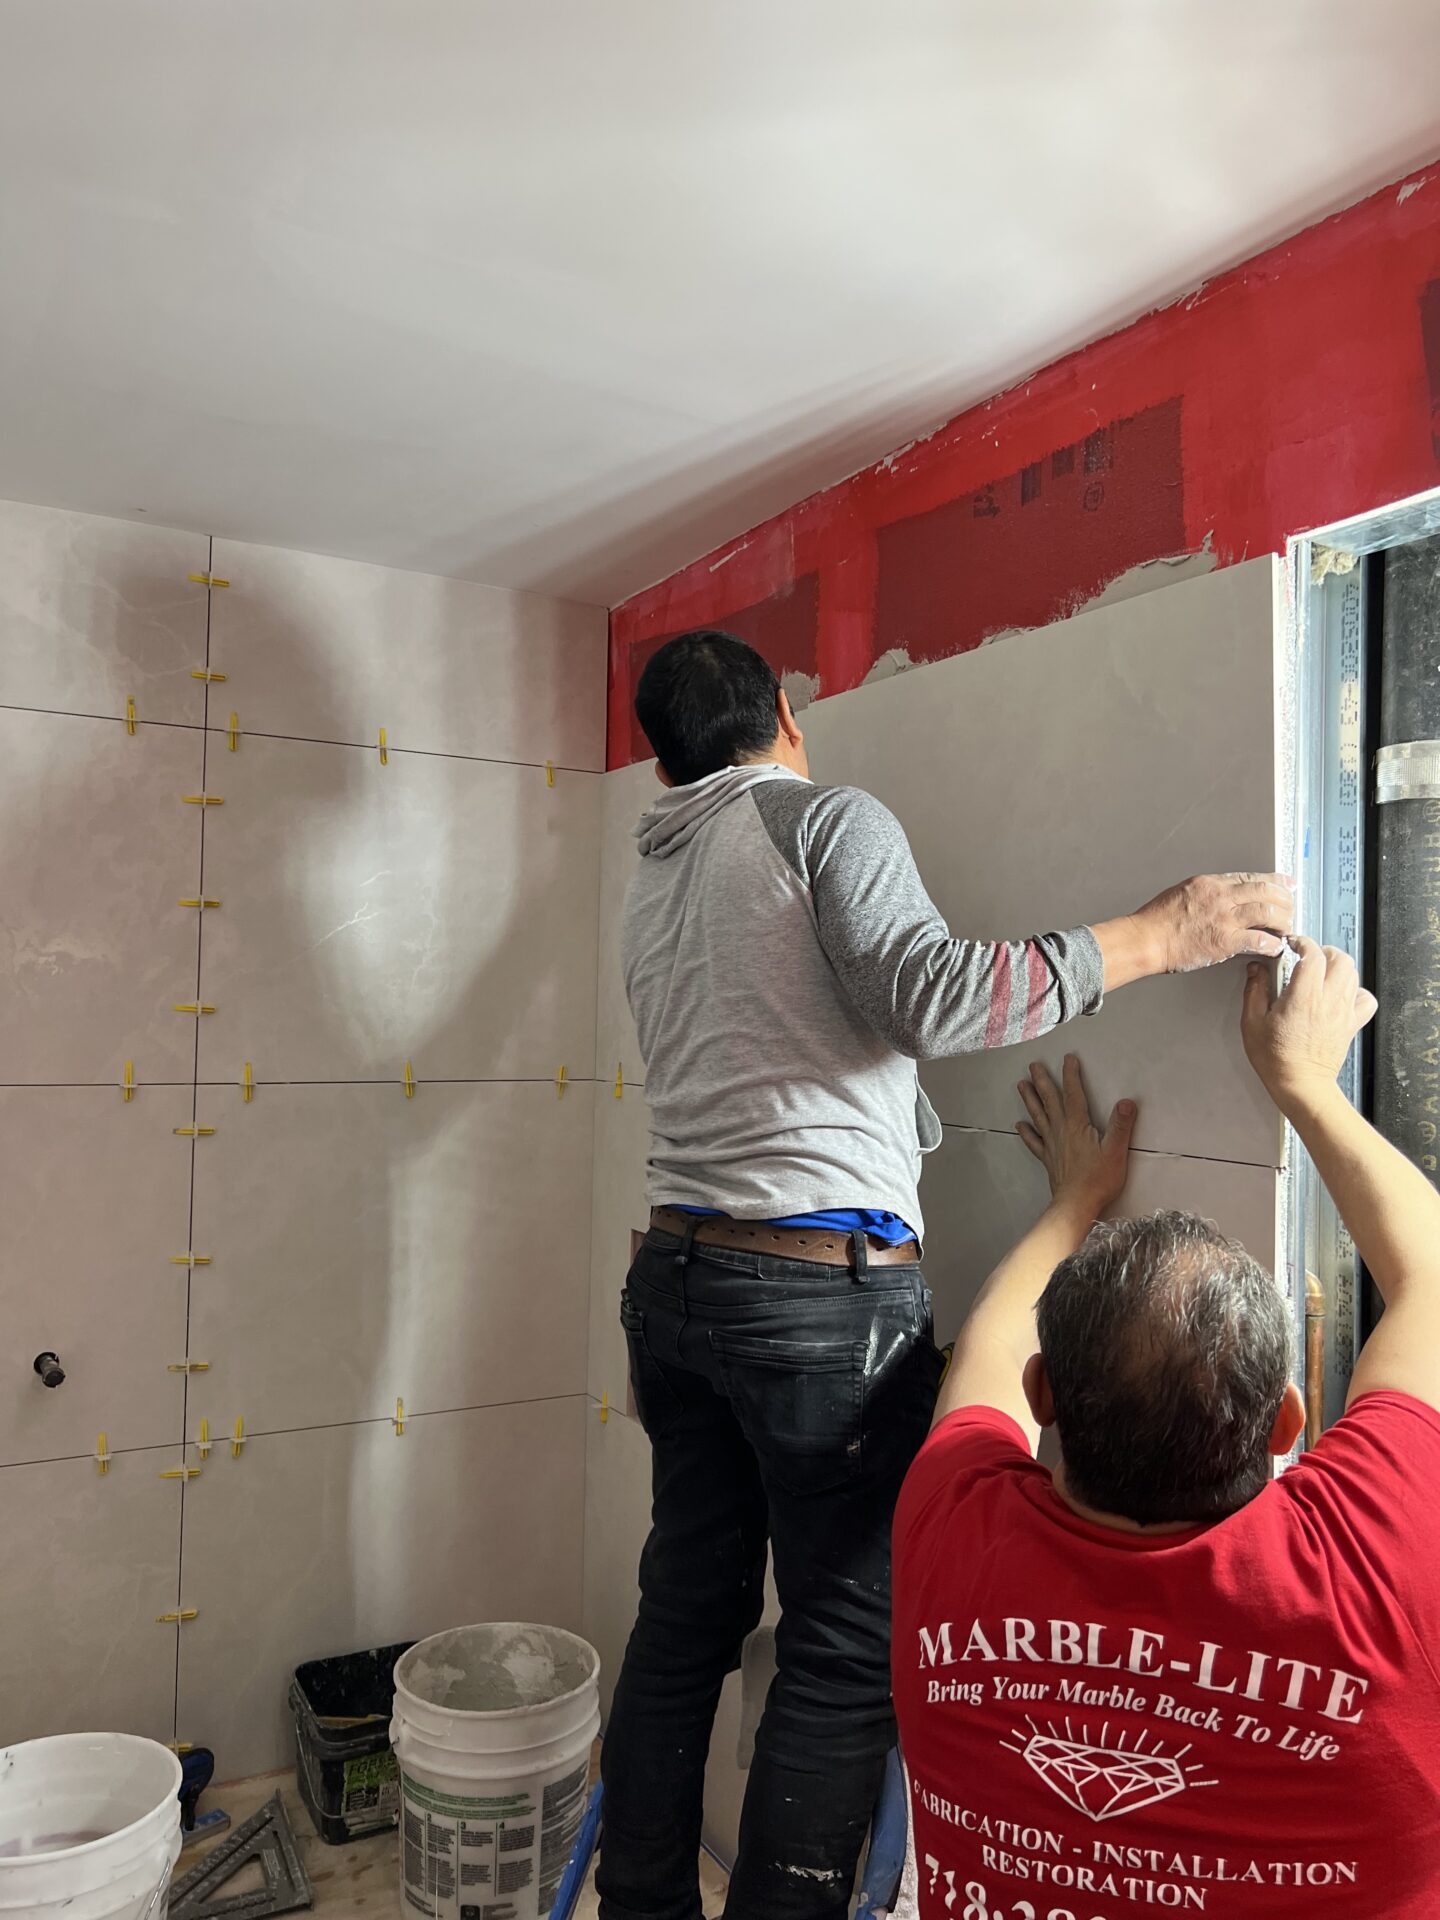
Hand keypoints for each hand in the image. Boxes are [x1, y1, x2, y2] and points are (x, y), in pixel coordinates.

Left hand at [1016, 1055, 1136, 1215]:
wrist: (1076, 1203)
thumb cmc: (1098, 1179)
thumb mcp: (1116, 1150)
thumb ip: (1121, 1125)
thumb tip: (1127, 1102)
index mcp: (1077, 1125)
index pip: (1073, 1094)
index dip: (1071, 1075)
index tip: (1068, 1058)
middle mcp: (1060, 1130)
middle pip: (1050, 1100)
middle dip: (1042, 1081)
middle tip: (1033, 1065)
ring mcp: (1051, 1144)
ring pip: (1038, 1116)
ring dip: (1030, 1099)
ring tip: (1021, 1085)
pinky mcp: (1048, 1159)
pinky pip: (1034, 1142)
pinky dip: (1026, 1132)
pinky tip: (1019, 1125)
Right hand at [1133, 872, 1295, 973]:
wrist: (1145, 939)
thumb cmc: (1156, 921)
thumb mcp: (1181, 892)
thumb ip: (1206, 893)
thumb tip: (1223, 897)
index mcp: (1211, 884)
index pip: (1252, 877)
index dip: (1275, 881)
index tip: (1287, 883)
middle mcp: (1221, 897)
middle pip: (1266, 891)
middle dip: (1285, 900)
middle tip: (1292, 908)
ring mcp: (1225, 919)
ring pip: (1268, 912)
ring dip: (1283, 921)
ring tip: (1286, 928)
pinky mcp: (1225, 941)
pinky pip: (1259, 939)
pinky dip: (1272, 943)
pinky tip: (1275, 947)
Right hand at [1242, 937, 1376, 1107]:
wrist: (1301, 1084)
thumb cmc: (1276, 1059)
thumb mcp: (1252, 1022)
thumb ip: (1254, 990)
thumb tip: (1256, 970)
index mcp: (1303, 997)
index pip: (1313, 954)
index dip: (1303, 942)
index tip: (1293, 944)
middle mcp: (1328, 1001)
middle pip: (1340, 959)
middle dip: (1324, 951)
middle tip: (1309, 956)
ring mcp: (1343, 1012)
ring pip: (1353, 974)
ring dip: (1338, 967)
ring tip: (1322, 972)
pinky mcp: (1351, 1024)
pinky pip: (1365, 999)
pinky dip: (1356, 991)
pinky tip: (1341, 994)